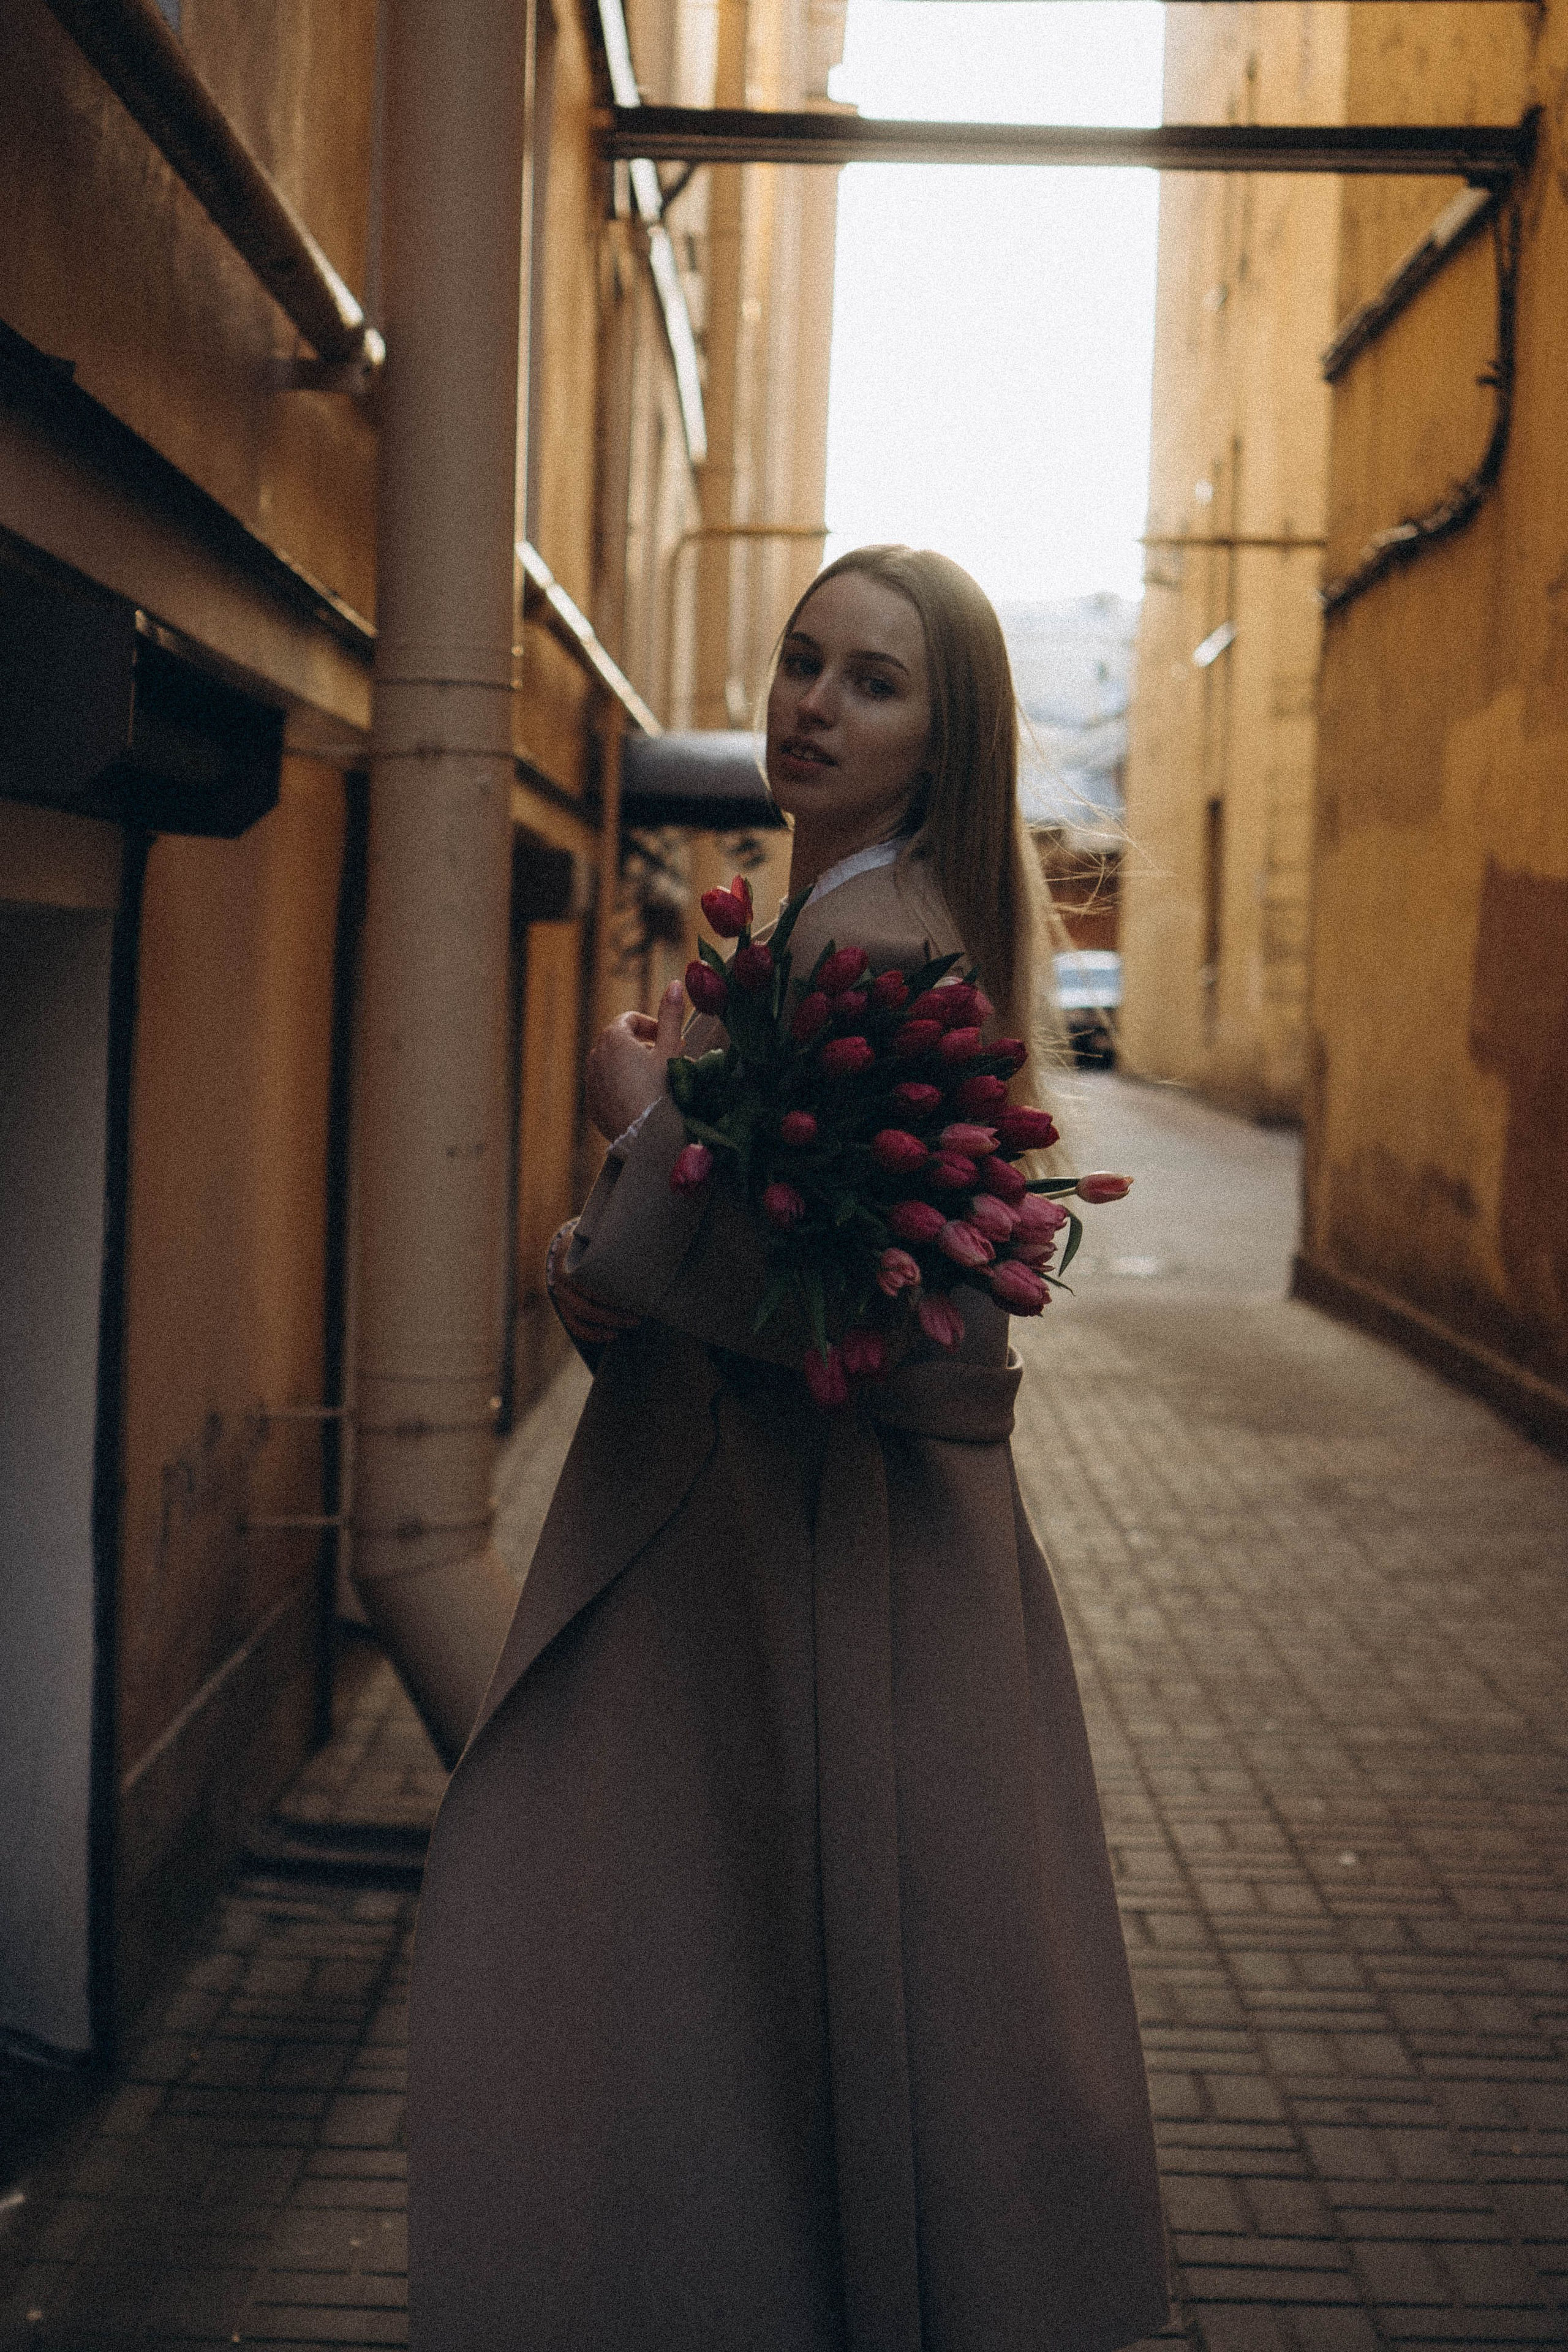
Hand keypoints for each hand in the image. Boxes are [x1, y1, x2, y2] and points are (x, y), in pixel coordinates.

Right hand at [546, 1222, 642, 1348]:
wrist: (566, 1247)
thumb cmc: (590, 1242)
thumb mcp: (597, 1237)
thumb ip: (612, 1242)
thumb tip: (645, 1240)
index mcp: (570, 1261)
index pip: (591, 1284)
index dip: (612, 1295)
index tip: (636, 1297)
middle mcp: (562, 1280)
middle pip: (588, 1305)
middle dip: (615, 1313)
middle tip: (639, 1316)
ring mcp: (560, 1295)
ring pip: (582, 1316)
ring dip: (608, 1324)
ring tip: (630, 1324)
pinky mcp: (562, 1306)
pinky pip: (575, 1326)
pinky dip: (593, 1334)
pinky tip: (611, 1335)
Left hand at [585, 980, 685, 1140]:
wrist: (647, 1135)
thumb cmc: (662, 1089)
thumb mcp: (671, 1049)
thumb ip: (671, 1014)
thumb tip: (674, 983)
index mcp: (613, 1038)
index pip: (629, 1020)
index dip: (651, 1026)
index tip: (667, 1039)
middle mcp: (595, 1056)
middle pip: (619, 1042)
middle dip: (641, 1046)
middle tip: (665, 1060)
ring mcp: (591, 1081)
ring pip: (611, 1065)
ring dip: (630, 1066)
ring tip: (653, 1081)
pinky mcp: (592, 1103)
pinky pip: (606, 1087)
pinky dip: (620, 1086)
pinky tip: (641, 1098)